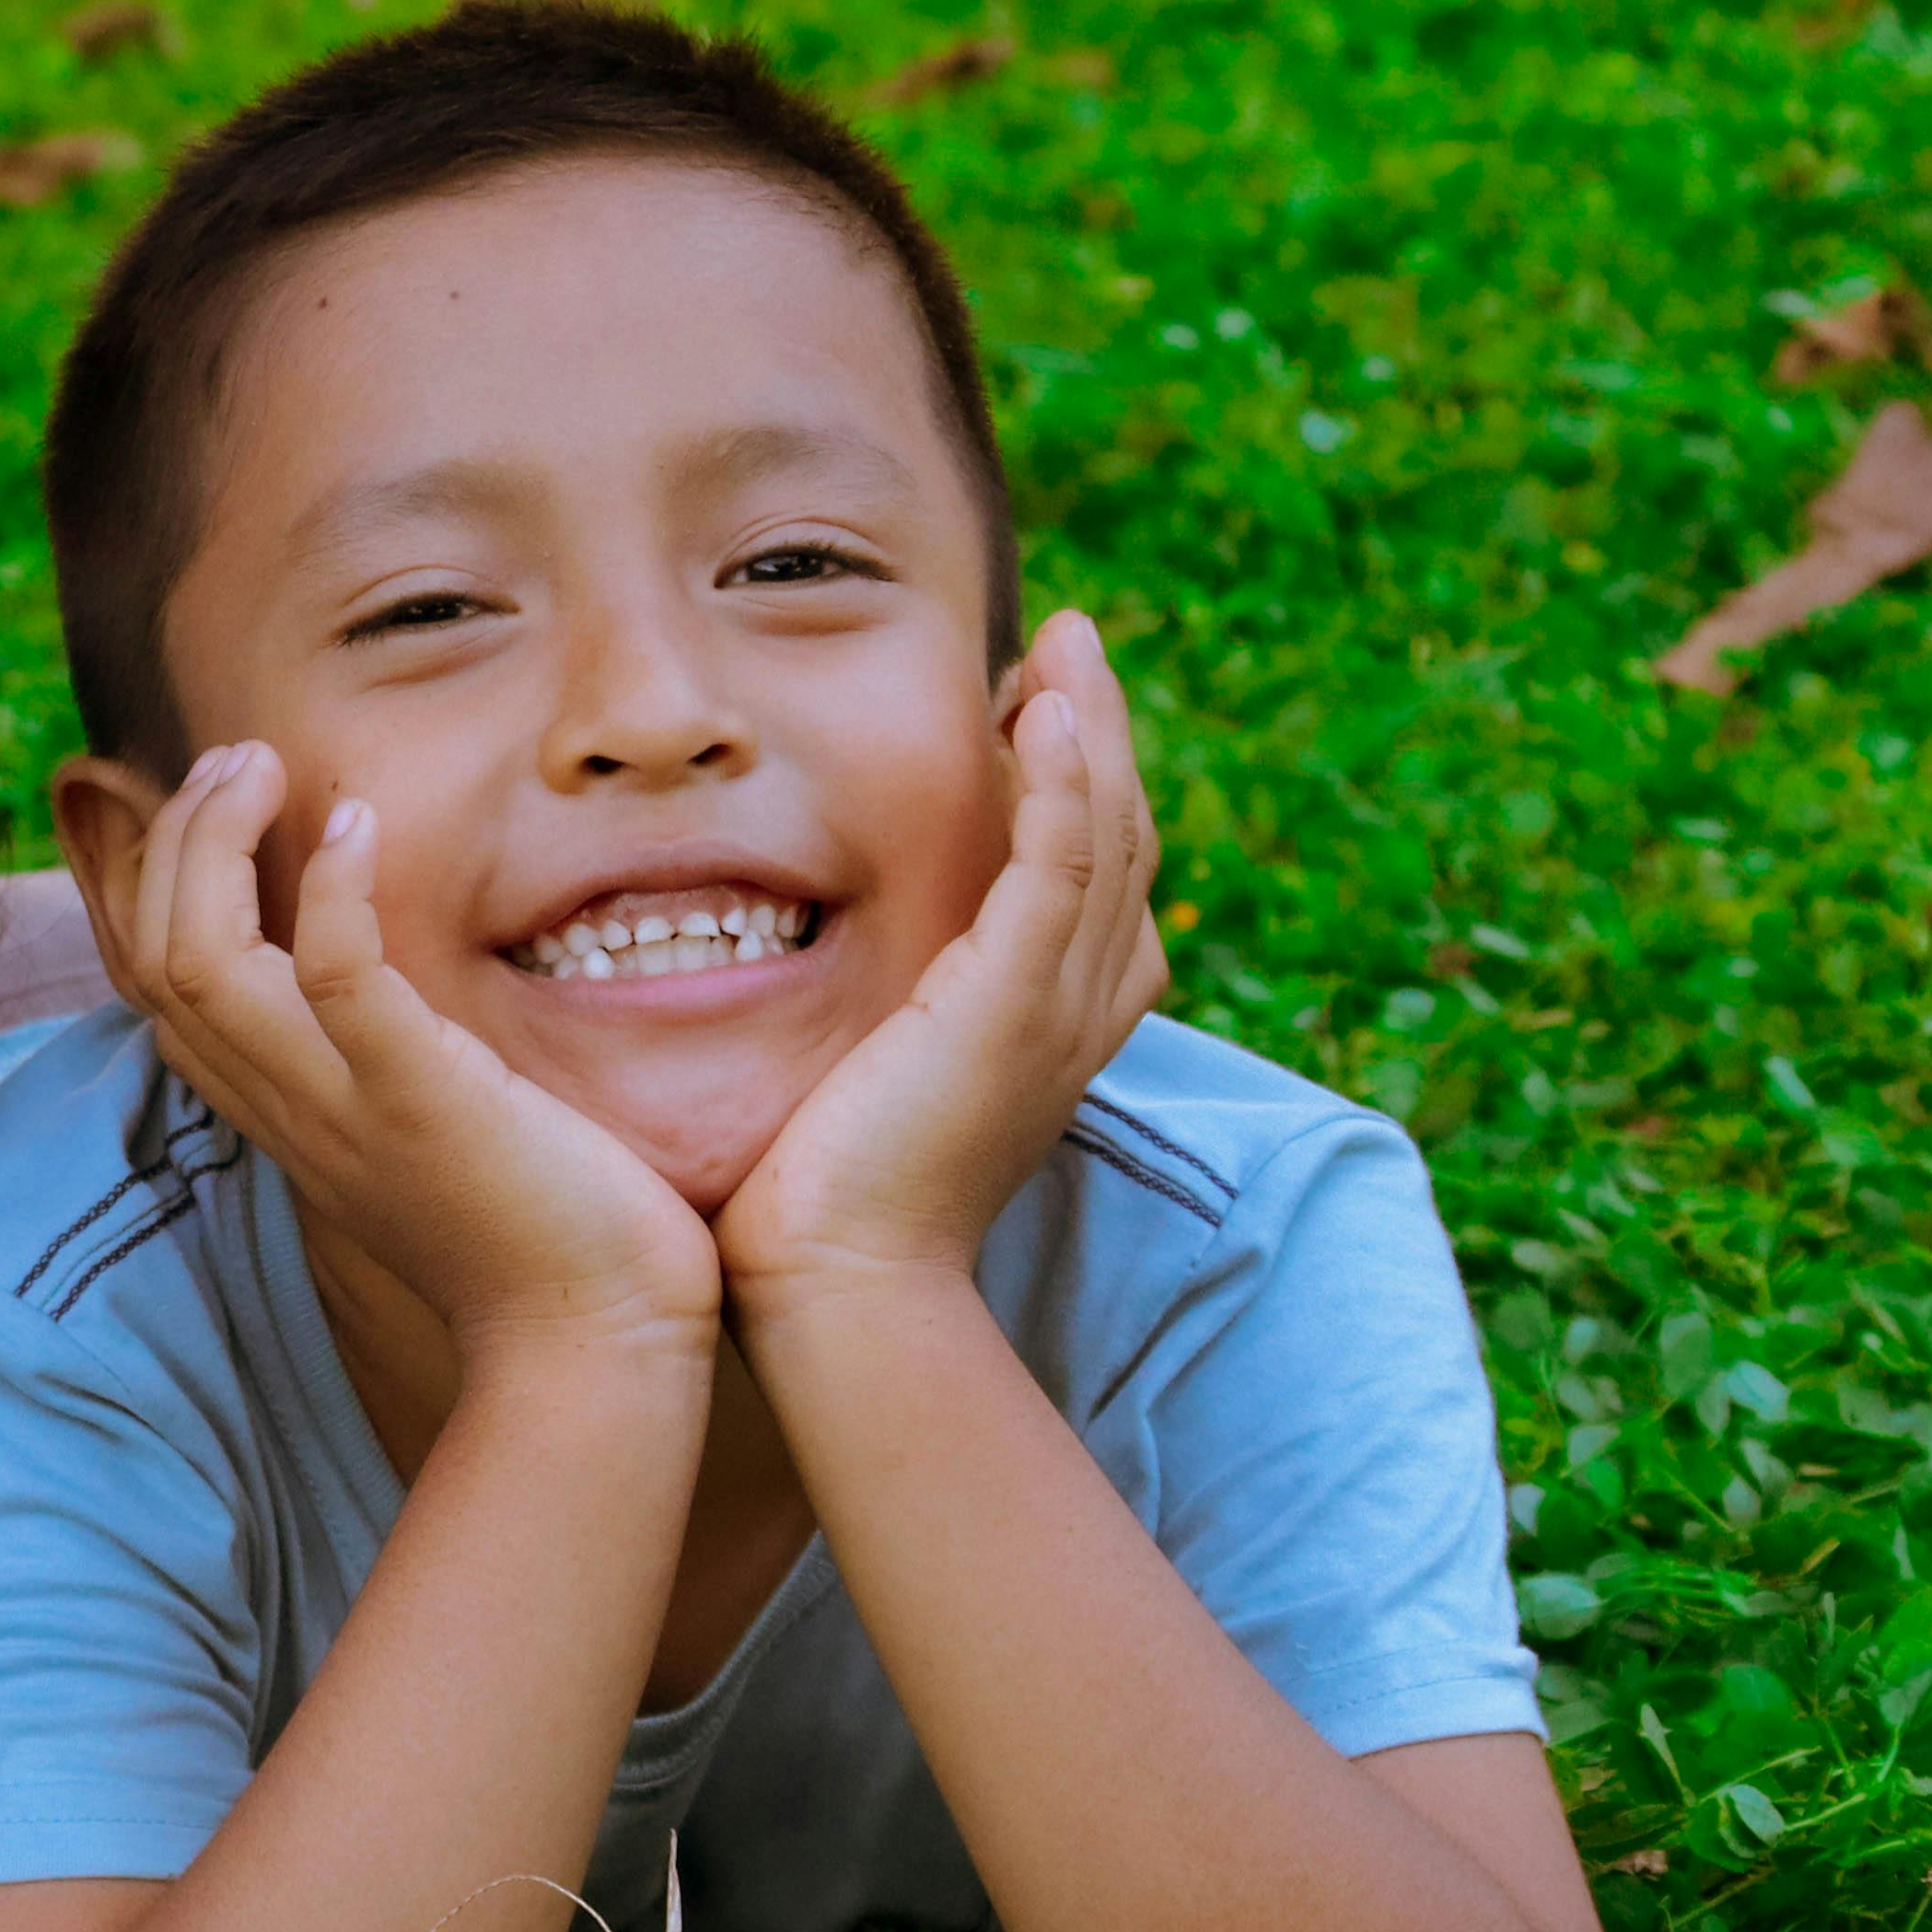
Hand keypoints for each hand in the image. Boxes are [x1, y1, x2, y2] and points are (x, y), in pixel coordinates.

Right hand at [92, 741, 716, 1363]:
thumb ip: (383, 1058)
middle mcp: (287, 1108)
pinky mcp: (419, 1099)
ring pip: (199, 960)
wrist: (595, 1348)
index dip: (153, 879)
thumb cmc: (540, 1235)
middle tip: (238, 761)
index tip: (219, 802)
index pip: (157, 985)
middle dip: (175, 837)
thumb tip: (382, 975)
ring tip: (265, 767)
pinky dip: (333, 885)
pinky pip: (334, 975)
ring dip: (214, 843)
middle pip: (153, 956)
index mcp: (283, 1111)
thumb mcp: (426, 1130)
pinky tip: (359, 820)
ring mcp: (342, 1106)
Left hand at [718, 610, 1166, 1306]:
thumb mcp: (863, 1081)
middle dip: (1099, 735)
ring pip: (1106, 834)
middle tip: (1067, 646)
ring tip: (1067, 644)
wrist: (837, 1287)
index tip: (1033, 708)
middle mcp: (1079, 1009)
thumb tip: (812, 963)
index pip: (1088, 879)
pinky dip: (1065, 781)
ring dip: (1092, 728)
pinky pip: (1062, 866)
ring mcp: (1056, 1006)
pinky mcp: (1015, 1003)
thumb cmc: (819, 1203)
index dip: (1078, 788)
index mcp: (1049, 1025)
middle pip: (1118, 838)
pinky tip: (1047, 710)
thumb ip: (874, 1016)